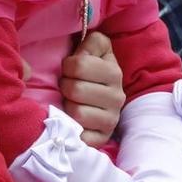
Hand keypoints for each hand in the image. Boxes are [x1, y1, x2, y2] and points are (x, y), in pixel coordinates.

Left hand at [60, 32, 124, 147]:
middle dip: (64, 87)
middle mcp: (117, 97)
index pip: (78, 65)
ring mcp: (111, 120)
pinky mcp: (102, 139)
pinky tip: (72, 122)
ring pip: (76, 113)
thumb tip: (83, 52)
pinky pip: (82, 137)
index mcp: (113, 72)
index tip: (69, 70)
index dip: (67, 66)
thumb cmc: (90, 70)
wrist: (99, 97)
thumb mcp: (94, 49)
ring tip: (69, 102)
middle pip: (75, 90)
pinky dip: (73, 131)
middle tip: (67, 87)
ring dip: (66, 107)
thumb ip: (91, 42)